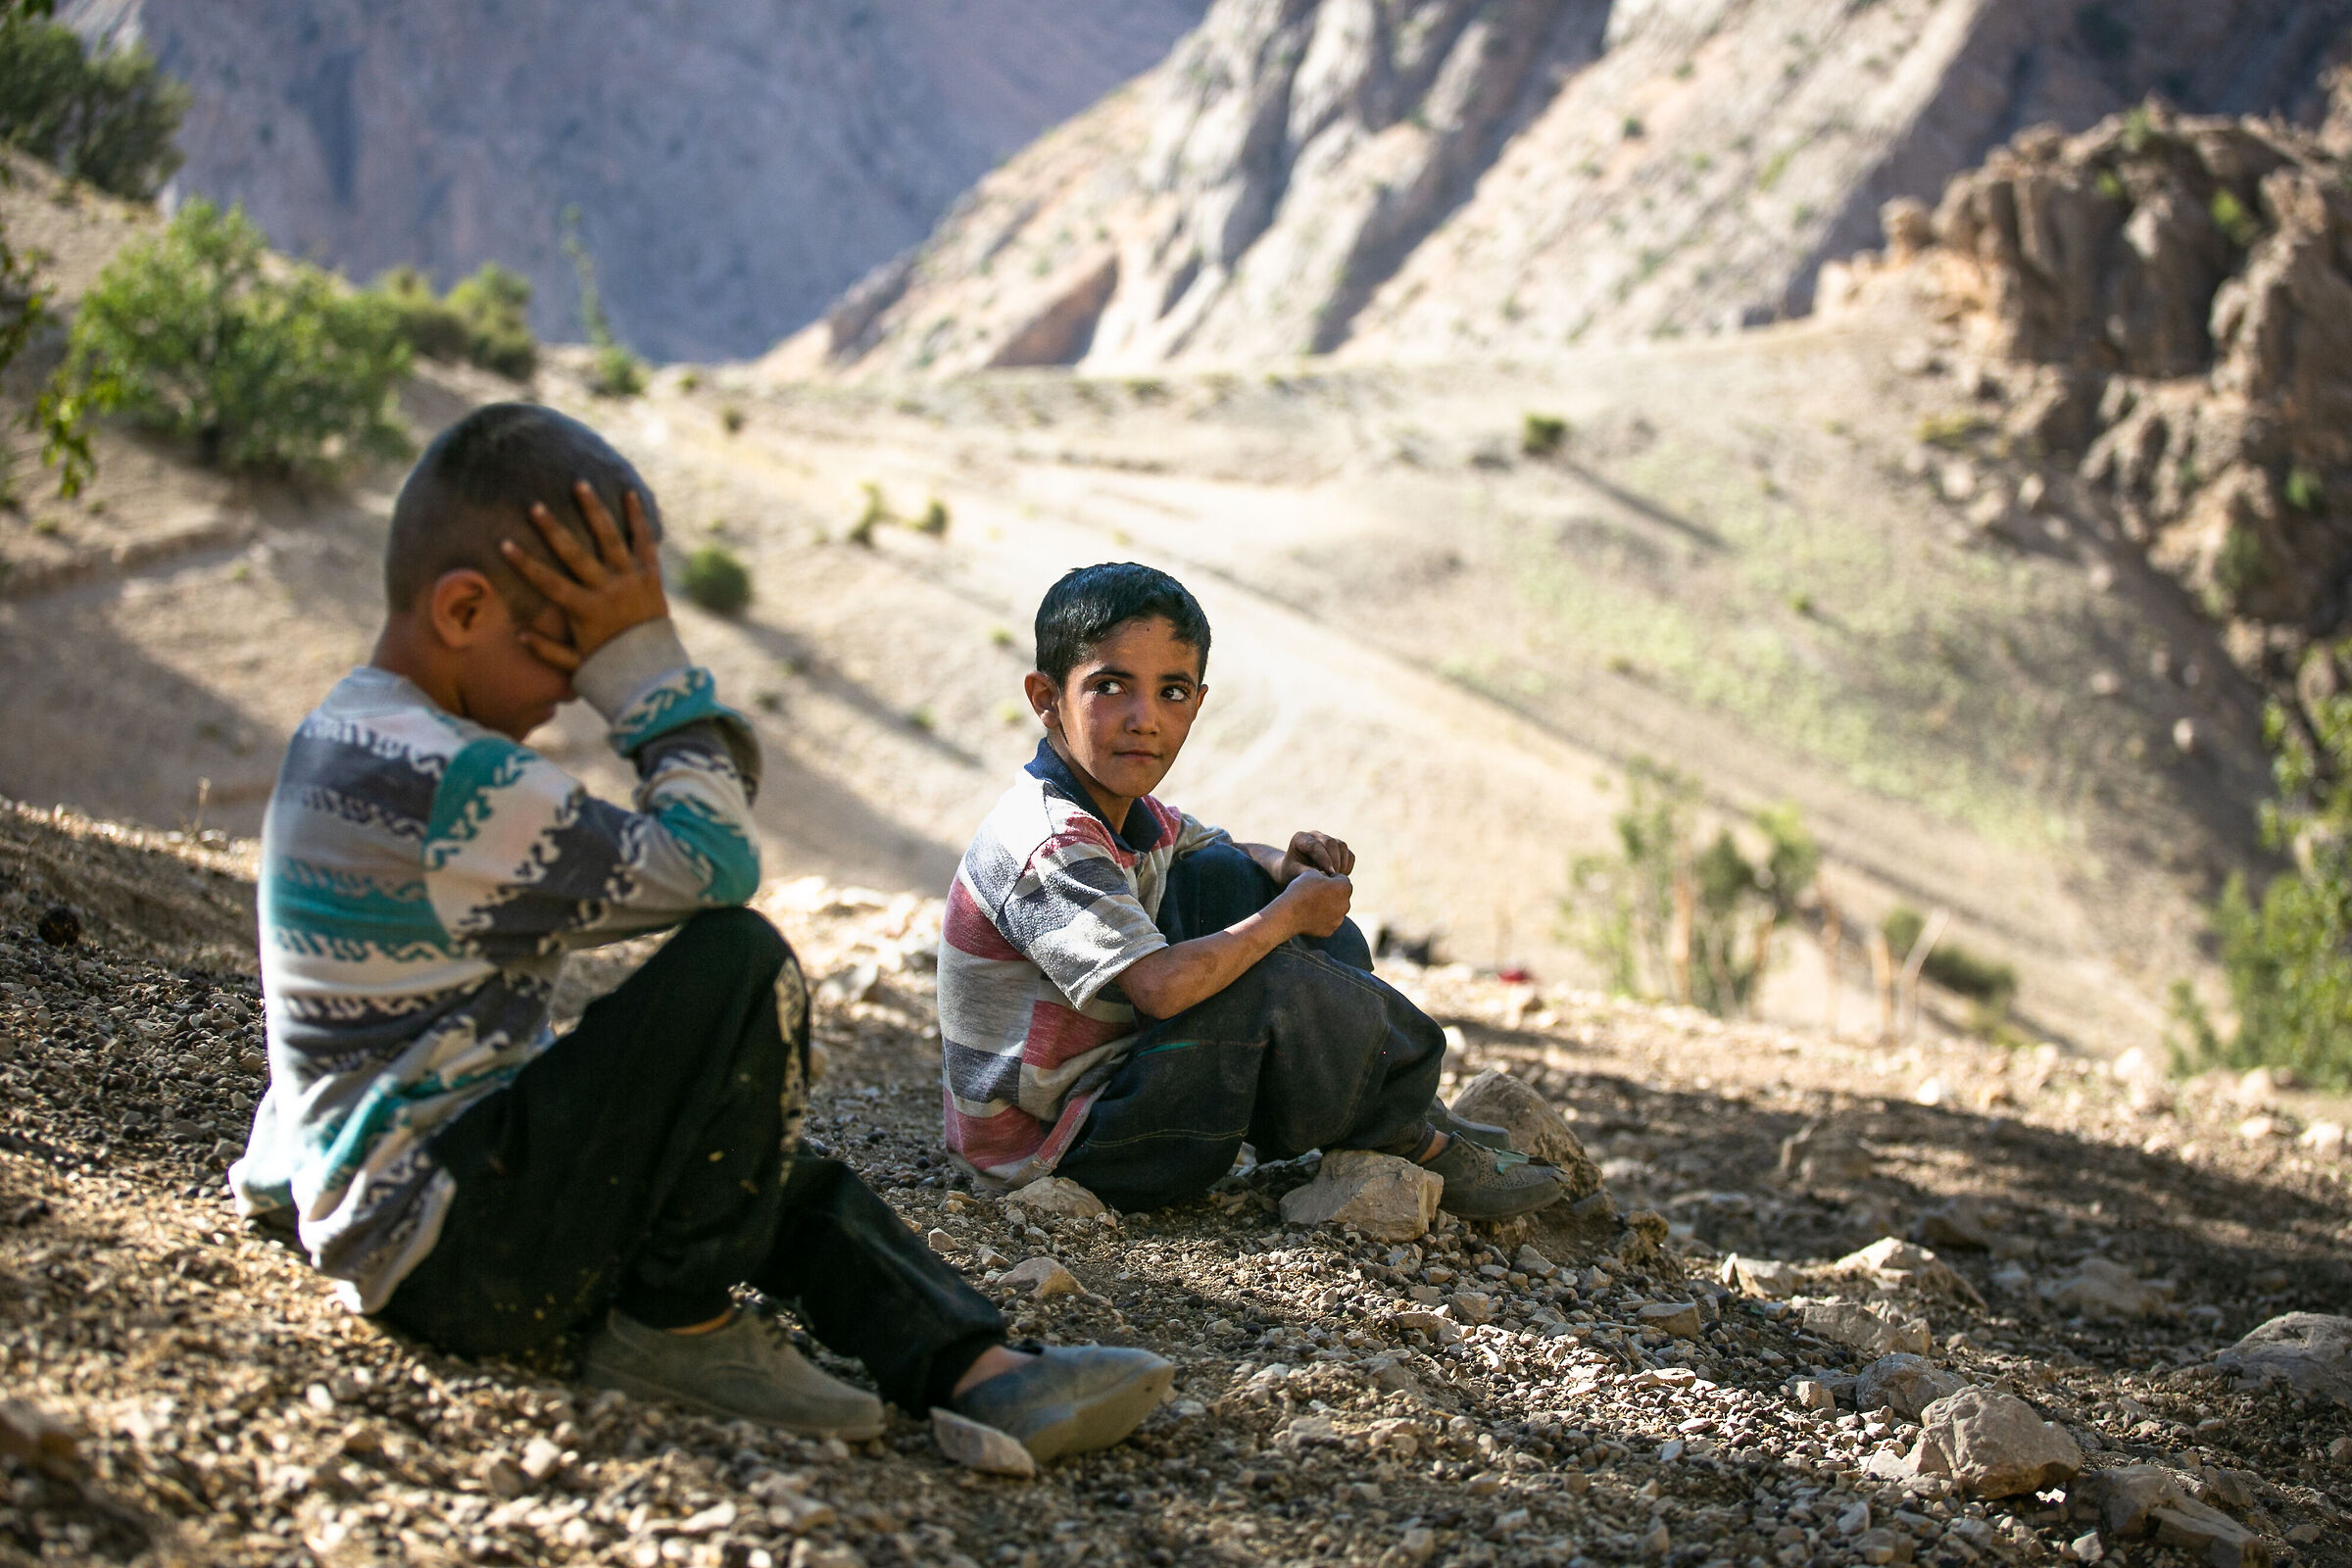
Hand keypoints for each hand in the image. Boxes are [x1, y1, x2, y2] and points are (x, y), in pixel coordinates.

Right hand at [499, 481, 668, 669]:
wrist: (656, 672)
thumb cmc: (611, 668)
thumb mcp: (576, 665)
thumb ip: (546, 650)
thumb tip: (519, 633)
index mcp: (585, 610)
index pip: (548, 582)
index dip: (525, 564)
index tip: (503, 544)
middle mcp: (608, 590)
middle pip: (575, 554)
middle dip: (553, 529)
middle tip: (534, 505)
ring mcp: (631, 580)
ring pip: (610, 539)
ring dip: (593, 511)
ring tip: (579, 484)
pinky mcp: (652, 576)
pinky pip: (644, 542)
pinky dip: (638, 518)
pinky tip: (628, 492)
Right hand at [1274, 867, 1352, 939]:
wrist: (1289, 914)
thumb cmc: (1300, 890)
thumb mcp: (1311, 873)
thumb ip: (1324, 874)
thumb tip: (1326, 878)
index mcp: (1344, 887)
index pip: (1341, 879)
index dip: (1330, 878)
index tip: (1318, 881)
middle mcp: (1346, 904)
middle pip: (1341, 896)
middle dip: (1332, 894)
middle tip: (1315, 893)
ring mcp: (1339, 919)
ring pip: (1335, 910)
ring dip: (1327, 907)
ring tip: (1311, 905)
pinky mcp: (1330, 930)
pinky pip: (1328, 922)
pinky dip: (1321, 919)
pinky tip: (1309, 916)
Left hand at [1280, 830, 1354, 881]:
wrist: (1295, 874)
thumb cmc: (1292, 874)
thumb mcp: (1294, 874)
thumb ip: (1307, 872)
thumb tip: (1325, 874)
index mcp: (1300, 838)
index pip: (1315, 845)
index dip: (1324, 859)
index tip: (1330, 873)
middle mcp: (1315, 835)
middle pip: (1331, 842)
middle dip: (1334, 861)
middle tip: (1333, 877)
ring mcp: (1327, 840)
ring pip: (1342, 846)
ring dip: (1342, 864)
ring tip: (1335, 879)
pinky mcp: (1338, 848)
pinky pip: (1349, 855)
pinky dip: (1347, 867)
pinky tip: (1339, 877)